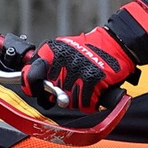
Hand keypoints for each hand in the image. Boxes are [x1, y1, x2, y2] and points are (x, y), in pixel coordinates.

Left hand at [22, 6, 147, 111]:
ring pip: (68, 102)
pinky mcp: (93, 80)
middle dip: (60, 96)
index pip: (30, 76)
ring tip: (85, 85)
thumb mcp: (63, 48)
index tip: (35, 90)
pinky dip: (91, 102)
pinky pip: (85, 103)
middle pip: (51, 95)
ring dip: (77, 100)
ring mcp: (77, 72)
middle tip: (70, 87)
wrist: (117, 44)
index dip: (32, 87)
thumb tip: (30, 81)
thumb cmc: (89, 48)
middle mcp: (61, 61)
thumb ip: (46, 63)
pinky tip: (95, 90)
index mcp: (50, 52)